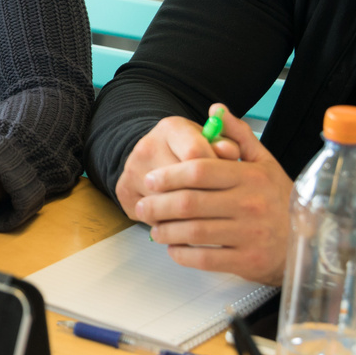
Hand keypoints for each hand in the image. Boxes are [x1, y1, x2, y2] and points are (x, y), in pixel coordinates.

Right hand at [113, 113, 240, 215]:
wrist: (155, 157)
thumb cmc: (192, 150)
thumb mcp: (215, 140)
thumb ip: (232, 141)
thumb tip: (230, 153)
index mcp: (171, 128)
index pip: (196, 155)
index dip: (217, 172)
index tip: (228, 181)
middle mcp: (146, 147)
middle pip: (181, 184)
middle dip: (205, 198)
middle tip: (221, 206)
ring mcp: (131, 171)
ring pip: (167, 206)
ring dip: (190, 217)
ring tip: (207, 217)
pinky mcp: (123, 192)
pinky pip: (153, 218)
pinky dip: (172, 225)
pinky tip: (185, 223)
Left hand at [130, 104, 292, 284]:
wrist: (308, 241)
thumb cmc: (280, 200)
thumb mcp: (265, 163)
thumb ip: (239, 135)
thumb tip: (215, 110)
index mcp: (251, 176)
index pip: (200, 171)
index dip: (169, 175)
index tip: (151, 180)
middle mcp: (250, 204)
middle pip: (190, 202)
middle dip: (159, 205)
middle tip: (144, 205)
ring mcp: (249, 234)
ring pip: (194, 232)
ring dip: (166, 230)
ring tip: (155, 228)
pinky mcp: (247, 261)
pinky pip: (205, 259)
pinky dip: (183, 254)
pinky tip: (174, 248)